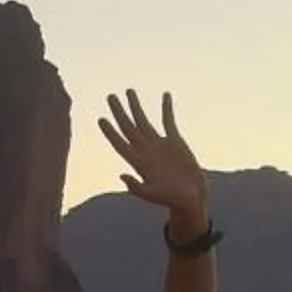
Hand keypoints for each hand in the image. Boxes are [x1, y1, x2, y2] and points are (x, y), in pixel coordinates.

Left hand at [100, 89, 209, 235]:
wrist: (190, 197)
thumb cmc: (170, 199)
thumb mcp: (152, 195)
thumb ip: (137, 188)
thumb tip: (122, 176)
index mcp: (138, 162)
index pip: (120, 143)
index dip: (110, 132)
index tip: (101, 119)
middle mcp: (145, 151)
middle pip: (128, 127)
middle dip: (119, 112)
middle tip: (110, 96)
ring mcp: (159, 145)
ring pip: (144, 121)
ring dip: (136, 107)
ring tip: (129, 91)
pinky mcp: (175, 142)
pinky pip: (168, 121)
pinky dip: (166, 108)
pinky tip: (165, 95)